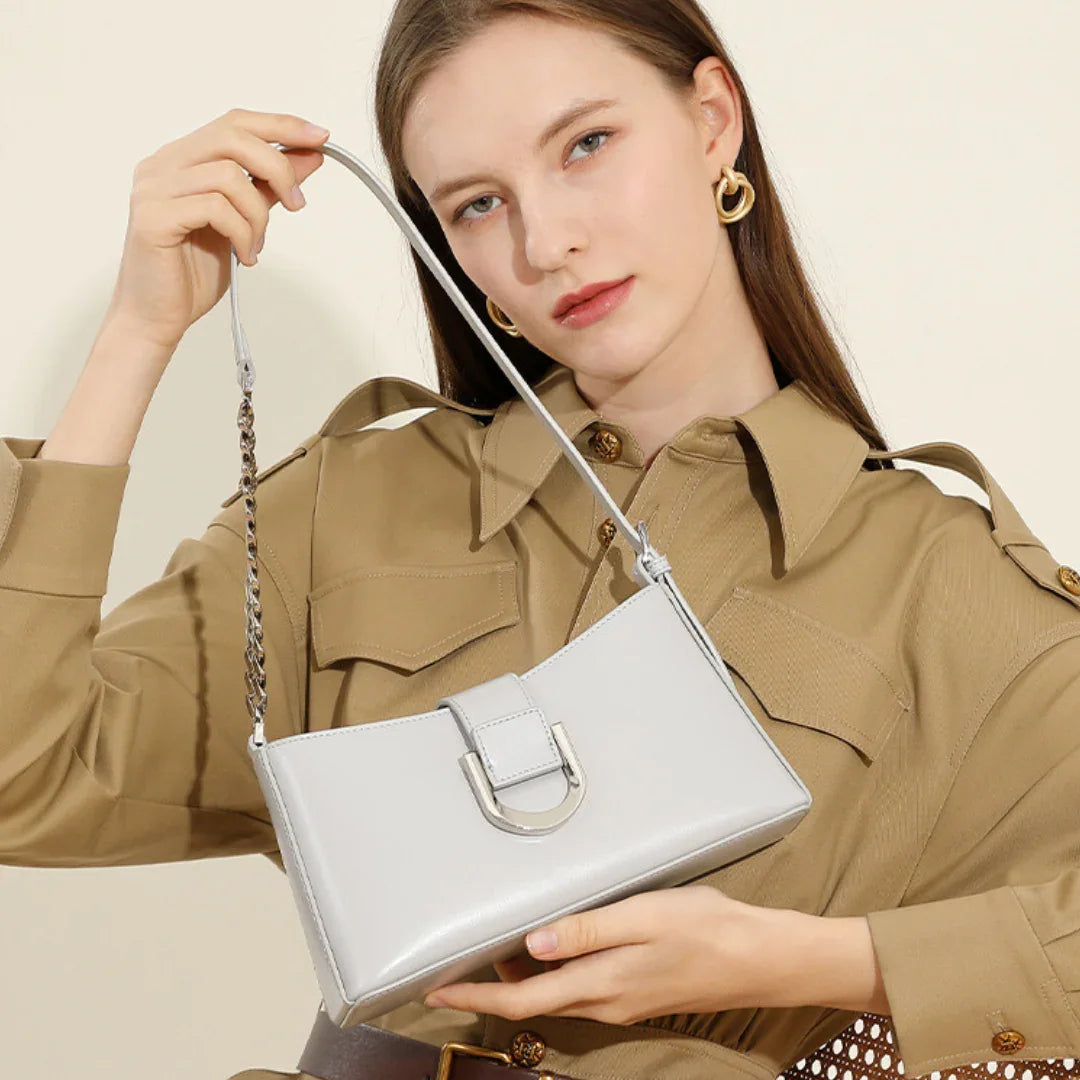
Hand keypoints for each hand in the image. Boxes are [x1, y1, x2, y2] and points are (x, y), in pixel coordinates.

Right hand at [108, 107, 328, 353]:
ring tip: (256, 246)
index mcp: (181, 159)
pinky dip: (242, 233)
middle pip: (232, 137)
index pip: (234, 122)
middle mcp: (163, 165)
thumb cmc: (193, 272)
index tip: (320, 137)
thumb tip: (310, 155)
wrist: (156, 317)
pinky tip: (245, 256)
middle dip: (278, 168)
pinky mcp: (154, 217)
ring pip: (227, 176)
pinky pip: (214, 208)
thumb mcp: (244, 221)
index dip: (280, 125)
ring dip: (258, 214)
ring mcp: (153, 188)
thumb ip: (269, 186)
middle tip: (297, 205)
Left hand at [421, 884, 803, 1024]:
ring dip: (523, 981)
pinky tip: (555, 950)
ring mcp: (623, 1002)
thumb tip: (532, 946)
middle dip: (492, 988)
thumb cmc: (707, 931)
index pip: (523, 1000)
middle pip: (535, 1002)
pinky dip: (555, 975)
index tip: (437, 995)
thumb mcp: (642, 918)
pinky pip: (582, 990)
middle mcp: (607, 1002)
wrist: (761, 959)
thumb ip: (584, 932)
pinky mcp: (638, 994)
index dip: (474, 999)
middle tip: (460, 964)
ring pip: (557, 996)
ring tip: (499, 951)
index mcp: (602, 983)